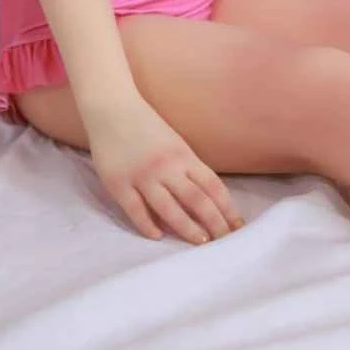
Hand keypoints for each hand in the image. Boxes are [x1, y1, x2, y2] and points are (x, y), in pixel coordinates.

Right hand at [84, 94, 244, 244]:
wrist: (112, 107)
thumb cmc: (145, 126)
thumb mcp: (174, 143)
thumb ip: (188, 169)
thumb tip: (206, 201)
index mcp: (183, 155)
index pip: (212, 186)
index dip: (227, 208)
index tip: (237, 226)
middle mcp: (166, 166)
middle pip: (196, 200)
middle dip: (214, 223)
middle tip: (225, 241)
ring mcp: (142, 175)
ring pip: (169, 209)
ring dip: (187, 229)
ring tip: (200, 242)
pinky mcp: (119, 183)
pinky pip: (136, 211)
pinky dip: (148, 226)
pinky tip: (158, 236)